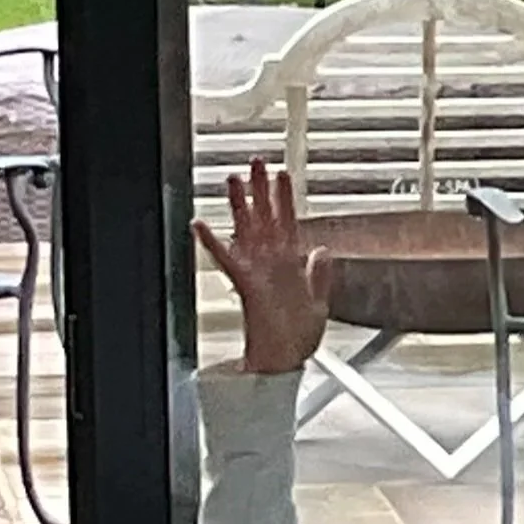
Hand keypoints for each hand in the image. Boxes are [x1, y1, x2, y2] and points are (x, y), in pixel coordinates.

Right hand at [193, 158, 333, 375]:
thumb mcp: (319, 301)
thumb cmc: (299, 338)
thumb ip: (320, 274)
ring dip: (238, 205)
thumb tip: (323, 250)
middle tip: (256, 161)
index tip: (284, 174)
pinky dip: (213, 242)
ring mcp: (257, 271)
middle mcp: (271, 263)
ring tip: (232, 180)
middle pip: (264, 217)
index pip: (287, 222)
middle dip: (260, 189)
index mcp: (290, 265)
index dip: (285, 198)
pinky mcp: (245, 284)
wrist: (287, 362)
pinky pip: (226, 259)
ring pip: (245, 230)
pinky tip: (200, 224)